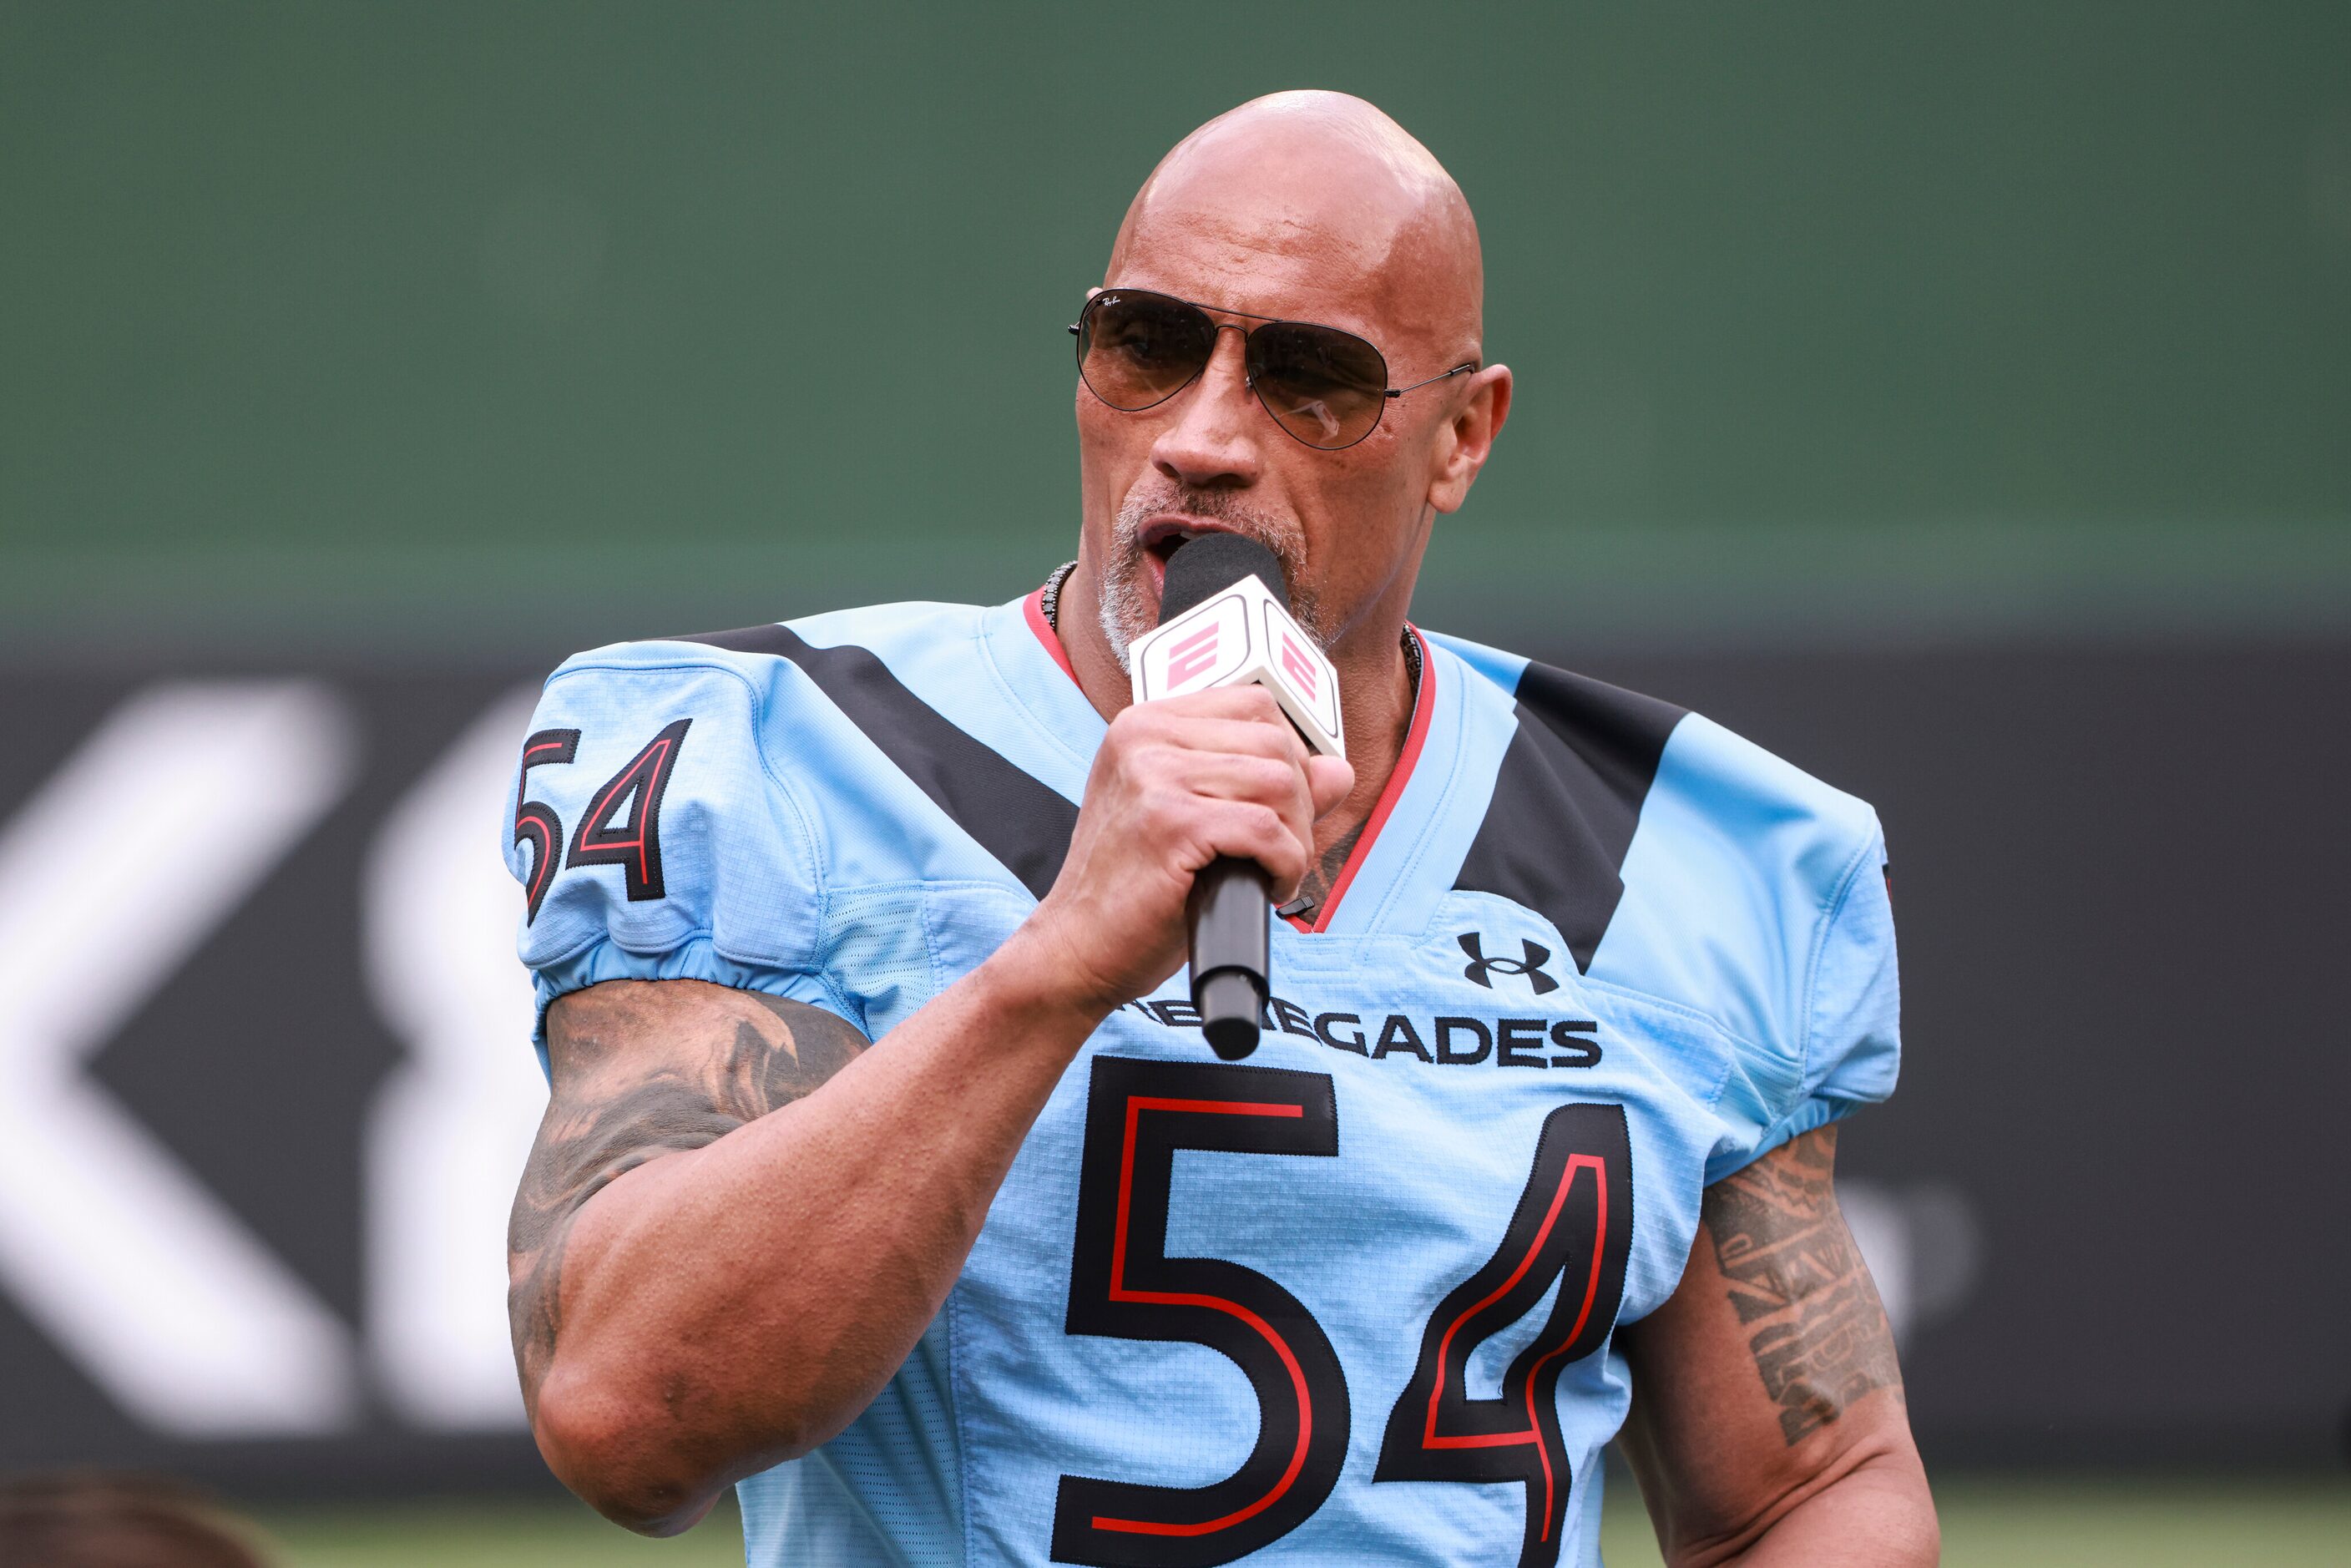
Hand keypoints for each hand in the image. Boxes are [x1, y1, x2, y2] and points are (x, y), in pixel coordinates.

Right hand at [1006, 685, 1353, 1016]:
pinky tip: (1266, 888)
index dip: (1289, 758)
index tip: (1280, 809)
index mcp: (1143, 724)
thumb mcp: (1196, 819)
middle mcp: (1144, 738)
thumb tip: (1339, 769)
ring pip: (1280, 783)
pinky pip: (1268, 830)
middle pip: (1276, 743)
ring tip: (1270, 871)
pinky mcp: (1170, 824)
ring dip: (1296, 838)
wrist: (1077, 948)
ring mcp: (1153, 777)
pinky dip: (1285, 865)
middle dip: (1299, 805)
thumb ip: (1263, 785)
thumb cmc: (1134, 890)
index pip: (1255, 705)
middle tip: (1277, 853)